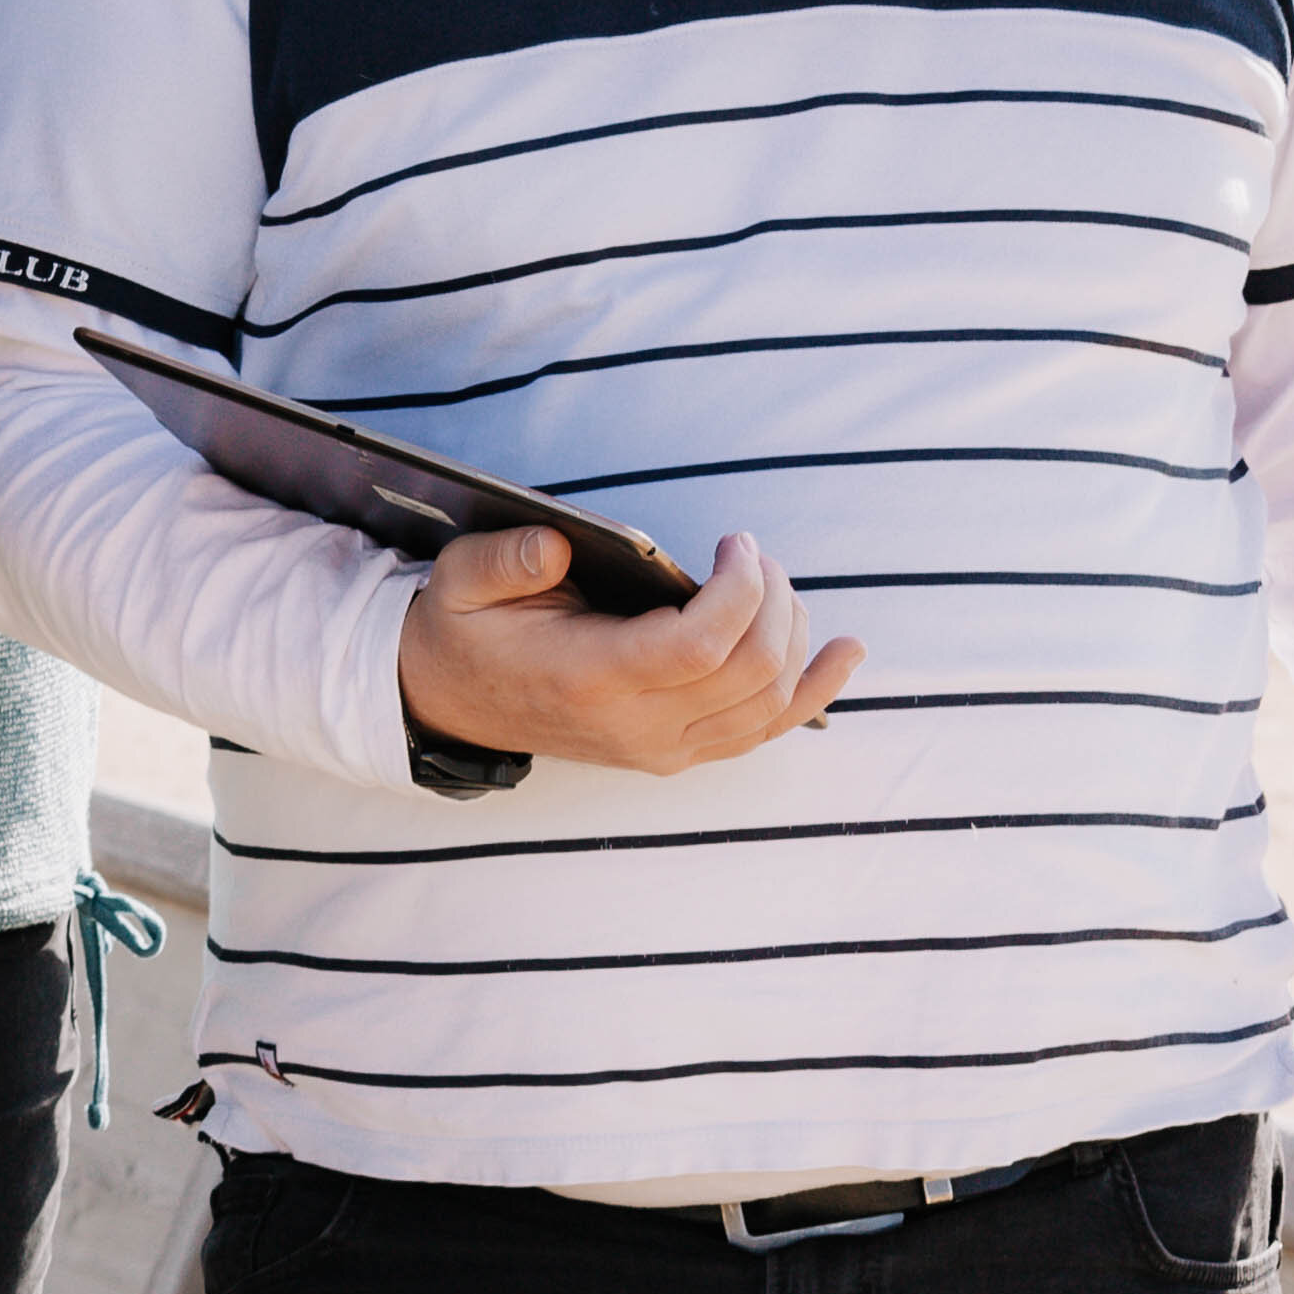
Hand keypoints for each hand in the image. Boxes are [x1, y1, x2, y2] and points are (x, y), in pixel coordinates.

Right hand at [396, 525, 859, 777]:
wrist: (450, 701)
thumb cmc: (465, 629)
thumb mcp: (460, 581)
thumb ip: (506, 561)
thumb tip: (558, 543)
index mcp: (589, 679)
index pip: (702, 649)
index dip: (741, 592)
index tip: (734, 542)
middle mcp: (636, 727)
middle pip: (751, 673)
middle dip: (774, 599)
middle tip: (749, 551)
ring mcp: (663, 748)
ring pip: (770, 703)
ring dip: (793, 634)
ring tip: (772, 581)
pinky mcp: (679, 752)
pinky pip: (766, 731)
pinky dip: (814, 690)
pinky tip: (844, 652)